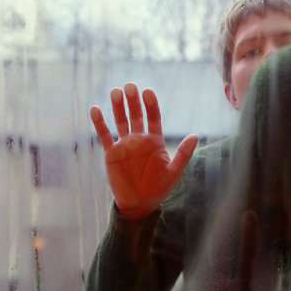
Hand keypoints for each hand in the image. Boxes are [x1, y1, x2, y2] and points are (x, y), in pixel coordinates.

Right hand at [91, 83, 198, 219]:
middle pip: (136, 115)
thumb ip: (183, 154)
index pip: (153, 117)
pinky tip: (95, 109)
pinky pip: (104, 135)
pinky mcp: (111, 153)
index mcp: (155, 141)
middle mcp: (139, 139)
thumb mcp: (174, 172)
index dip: (150, 104)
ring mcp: (125, 145)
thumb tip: (194, 135)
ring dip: (118, 107)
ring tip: (115, 91)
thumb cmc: (158, 189)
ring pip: (120, 121)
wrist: (139, 204)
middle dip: (133, 101)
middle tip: (130, 86)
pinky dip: (100, 123)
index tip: (147, 92)